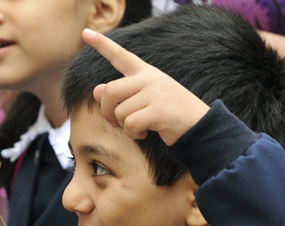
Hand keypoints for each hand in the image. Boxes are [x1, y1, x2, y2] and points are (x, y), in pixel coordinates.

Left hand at [82, 28, 210, 145]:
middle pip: (110, 91)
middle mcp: (149, 78)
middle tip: (116, 123)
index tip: (86, 33)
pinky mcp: (158, 110)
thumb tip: (96, 90)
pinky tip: (145, 132)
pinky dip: (134, 133)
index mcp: (145, 72)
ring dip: (125, 127)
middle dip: (107, 111)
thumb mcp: (144, 99)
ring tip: (140, 128)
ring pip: (120, 112)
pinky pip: (130, 124)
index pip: (120, 56)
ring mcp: (154, 92)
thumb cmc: (168, 112)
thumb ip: (121, 95)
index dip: (102, 45)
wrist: (199, 124)